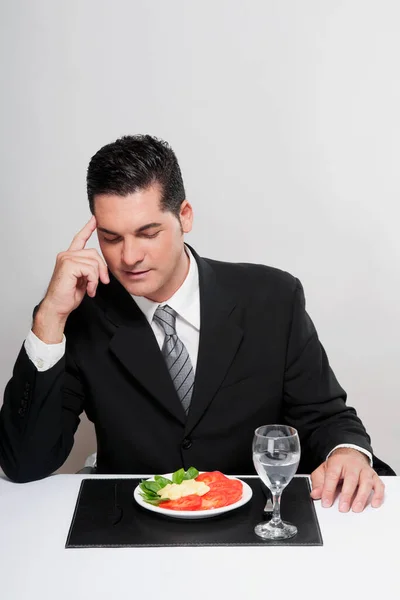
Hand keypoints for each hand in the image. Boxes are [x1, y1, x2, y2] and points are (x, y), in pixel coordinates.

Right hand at [33, 216, 109, 341]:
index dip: (88, 228)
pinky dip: (93, 281)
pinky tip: (89, 290)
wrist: (58, 307)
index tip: (95, 219)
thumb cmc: (68, 295)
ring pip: (94, 262)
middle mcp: (66, 255)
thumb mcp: (84, 279)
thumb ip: (90, 269)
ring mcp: (66, 259)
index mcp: (70, 257)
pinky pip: (90, 269)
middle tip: (103, 282)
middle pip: (94, 252)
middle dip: (102, 268)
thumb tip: (101, 267)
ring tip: (92, 288)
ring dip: (97, 278)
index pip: (80, 239)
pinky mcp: (68, 265)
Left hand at [310, 448, 384, 511]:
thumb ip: (318, 483)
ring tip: (356, 508)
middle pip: (351, 479)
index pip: (332, 476)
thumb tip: (315, 494)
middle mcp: (352, 465)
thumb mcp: (323, 470)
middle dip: (347, 495)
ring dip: (362, 497)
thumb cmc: (337, 465)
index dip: (328, 490)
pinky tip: (374, 504)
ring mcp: (364, 470)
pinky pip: (379, 485)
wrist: (350, 453)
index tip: (326, 502)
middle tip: (343, 508)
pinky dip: (378, 495)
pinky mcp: (374, 476)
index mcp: (337, 462)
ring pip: (366, 482)